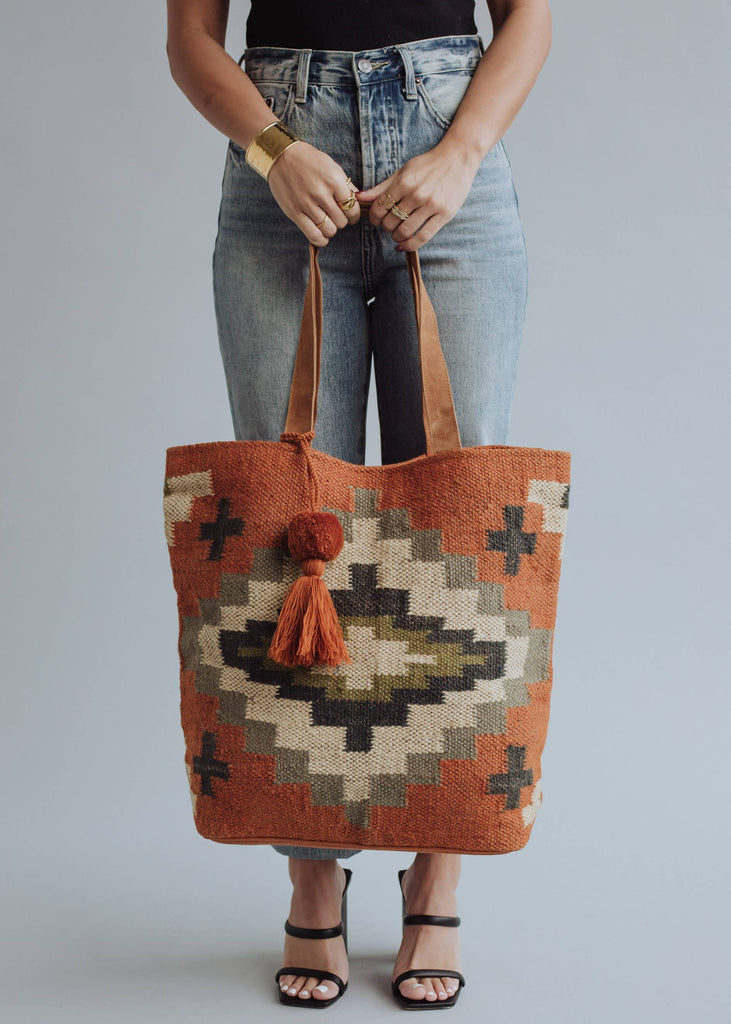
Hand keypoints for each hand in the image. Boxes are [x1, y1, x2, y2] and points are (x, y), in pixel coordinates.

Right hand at [267, 140, 360, 245]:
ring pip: (329, 230)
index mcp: (333, 181)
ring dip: (331, 229)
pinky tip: (322, 236)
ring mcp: (306, 204)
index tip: (351, 215)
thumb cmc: (308, 160)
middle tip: (336, 216)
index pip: (352, 208)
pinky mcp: (294, 212)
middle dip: (342, 221)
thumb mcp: (331, 166)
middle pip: (341, 221)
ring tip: (328, 222)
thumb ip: (345, 184)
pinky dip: (321, 239)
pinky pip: (313, 235)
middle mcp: (321, 194)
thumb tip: (358, 199)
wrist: (281, 155)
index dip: (354, 215)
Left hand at [355, 141, 481, 251]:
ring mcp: (431, 205)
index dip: (374, 217)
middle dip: (385, 227)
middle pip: (390, 221)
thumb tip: (359, 197)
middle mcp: (417, 194)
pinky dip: (410, 245)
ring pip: (405, 231)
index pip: (380, 207)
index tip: (376, 219)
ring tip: (397, 233)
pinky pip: (423, 237)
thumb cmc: (427, 165)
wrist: (457, 158)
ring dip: (396, 236)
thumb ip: (381, 188)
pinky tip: (404, 244)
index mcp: (404, 182)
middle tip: (388, 225)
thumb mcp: (402, 172)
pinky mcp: (444, 215)